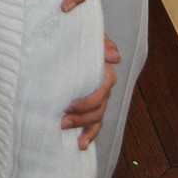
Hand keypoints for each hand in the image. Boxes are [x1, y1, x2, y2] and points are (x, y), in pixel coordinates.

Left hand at [62, 35, 118, 149]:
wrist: (72, 35)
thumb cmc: (78, 33)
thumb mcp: (87, 34)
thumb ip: (101, 42)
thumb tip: (114, 57)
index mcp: (105, 70)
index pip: (103, 91)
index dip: (88, 102)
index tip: (70, 106)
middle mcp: (105, 84)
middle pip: (99, 107)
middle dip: (81, 117)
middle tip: (62, 121)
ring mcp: (100, 95)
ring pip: (97, 117)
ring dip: (84, 127)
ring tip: (68, 133)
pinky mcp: (93, 102)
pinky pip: (96, 122)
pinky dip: (90, 134)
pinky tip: (81, 144)